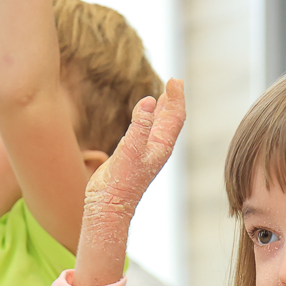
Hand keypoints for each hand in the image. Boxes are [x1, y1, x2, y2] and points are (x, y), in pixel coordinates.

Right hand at [83, 78, 185, 226]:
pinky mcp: (132, 155)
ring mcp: (144, 152)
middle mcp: (156, 148)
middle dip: (173, 100)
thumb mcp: (130, 150)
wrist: (109, 205)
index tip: (175, 81)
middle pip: (171, 119)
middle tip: (175, 82)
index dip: (176, 98)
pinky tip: (142, 116)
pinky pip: (145, 132)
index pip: (175, 117)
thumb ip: (140, 125)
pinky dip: (147, 119)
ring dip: (163, 109)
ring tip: (165, 94)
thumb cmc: (121, 182)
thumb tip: (150, 99)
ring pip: (159, 126)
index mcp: (161, 146)